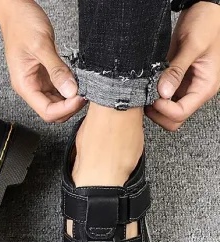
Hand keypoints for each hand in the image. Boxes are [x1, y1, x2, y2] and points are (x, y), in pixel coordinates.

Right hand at [0, 0, 85, 121]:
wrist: (17, 11)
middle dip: (69, 107)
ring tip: (83, 87)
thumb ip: (57, 70)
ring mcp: (38, 83)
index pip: (46, 111)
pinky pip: (59, 89)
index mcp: (24, 86)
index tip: (80, 97)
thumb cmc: (22, 25)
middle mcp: (31, 88)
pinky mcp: (45, 76)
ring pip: (57, 103)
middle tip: (85, 93)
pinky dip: (70, 89)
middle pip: (53, 111)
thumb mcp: (41, 46)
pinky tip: (77, 81)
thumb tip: (71, 91)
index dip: (64, 109)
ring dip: (71, 99)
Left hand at [146, 2, 219, 130]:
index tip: (153, 95)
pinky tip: (148, 86)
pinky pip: (163, 98)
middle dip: (157, 113)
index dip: (163, 109)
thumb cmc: (207, 23)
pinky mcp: (176, 82)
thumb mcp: (192, 45)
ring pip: (166, 112)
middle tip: (147, 96)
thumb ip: (176, 70)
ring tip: (146, 90)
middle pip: (173, 120)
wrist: (205, 10)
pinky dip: (153, 97)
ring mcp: (185, 88)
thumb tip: (162, 92)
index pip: (181, 113)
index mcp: (205, 87)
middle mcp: (195, 91)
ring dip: (154, 107)